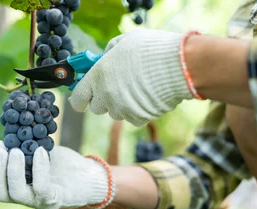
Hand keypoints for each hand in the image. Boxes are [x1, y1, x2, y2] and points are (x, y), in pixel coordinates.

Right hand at [0, 141, 112, 208]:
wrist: (89, 175)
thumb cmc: (62, 163)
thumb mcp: (38, 153)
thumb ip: (22, 148)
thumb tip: (5, 137)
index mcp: (18, 187)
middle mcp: (26, 197)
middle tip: (2, 149)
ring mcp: (40, 201)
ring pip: (16, 193)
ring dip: (12, 169)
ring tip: (16, 150)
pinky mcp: (56, 198)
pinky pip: (41, 187)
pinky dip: (38, 168)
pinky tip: (41, 151)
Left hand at [70, 28, 192, 125]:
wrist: (179, 65)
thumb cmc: (150, 49)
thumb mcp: (124, 41)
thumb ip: (108, 53)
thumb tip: (104, 59)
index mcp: (98, 76)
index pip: (78, 99)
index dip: (80, 100)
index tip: (83, 99)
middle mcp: (106, 95)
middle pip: (96, 108)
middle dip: (103, 99)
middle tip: (116, 87)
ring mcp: (121, 109)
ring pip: (115, 112)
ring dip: (121, 104)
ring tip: (137, 88)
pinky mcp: (137, 118)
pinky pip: (132, 118)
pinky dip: (137, 111)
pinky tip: (147, 96)